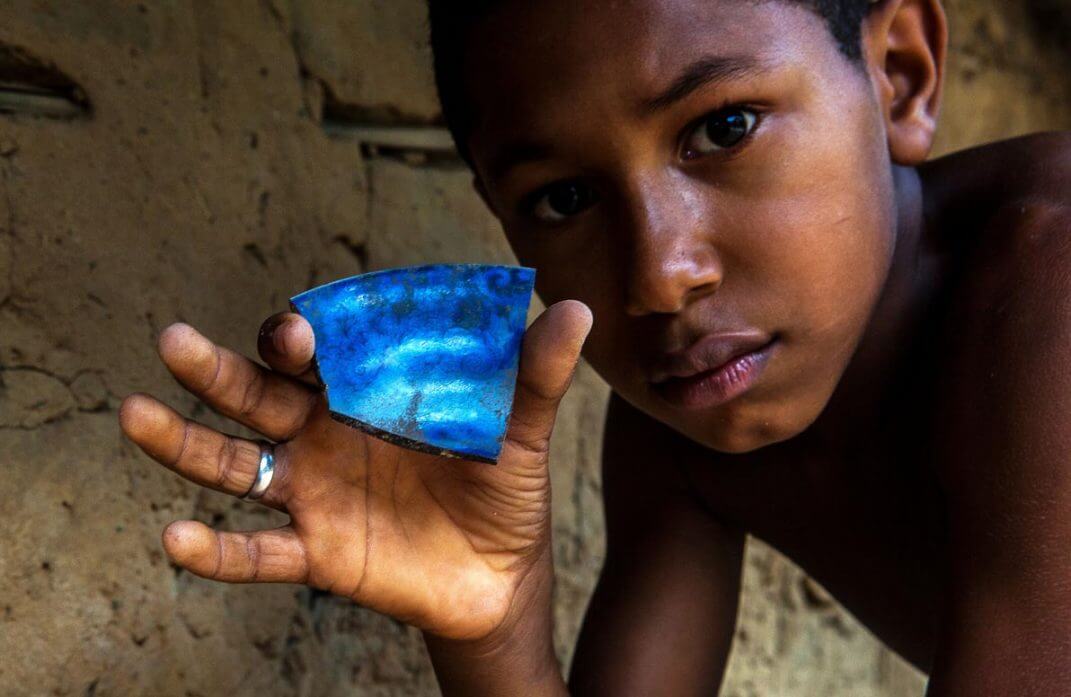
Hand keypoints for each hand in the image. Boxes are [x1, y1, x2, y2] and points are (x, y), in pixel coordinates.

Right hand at [119, 299, 592, 641]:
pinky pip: (255, 552)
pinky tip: (174, 541)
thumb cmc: (503, 485)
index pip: (321, 351)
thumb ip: (535, 374)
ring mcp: (312, 490)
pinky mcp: (316, 550)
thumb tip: (575, 308)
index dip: (303, 337)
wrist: (501, 572)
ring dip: (183, 442)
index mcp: (368, 390)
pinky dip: (216, 551)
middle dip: (217, 370)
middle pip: (256, 394)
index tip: (299, 333)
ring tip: (133, 414)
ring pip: (233, 463)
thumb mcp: (521, 429)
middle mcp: (325, 431)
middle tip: (175, 342)